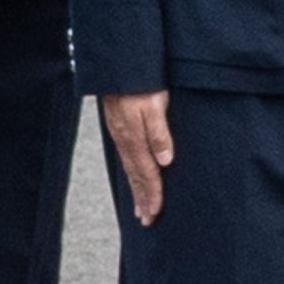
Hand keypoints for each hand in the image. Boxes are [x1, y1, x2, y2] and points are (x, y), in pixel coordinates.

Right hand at [105, 91, 176, 226]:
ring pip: (129, 168)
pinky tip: (133, 175)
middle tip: (147, 220)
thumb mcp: (154, 104)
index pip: (146, 173)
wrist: (119, 62)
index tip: (155, 213)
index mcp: (134, 137)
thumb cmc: (141, 80)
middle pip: (136, 175)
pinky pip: (126, 157)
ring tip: (139, 207)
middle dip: (142, 199)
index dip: (152, 194)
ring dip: (136, 189)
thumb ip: (159, 132)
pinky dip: (131, 172)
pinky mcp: (118, 126)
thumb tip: (165, 161)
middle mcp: (124, 139)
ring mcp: (119, 133)